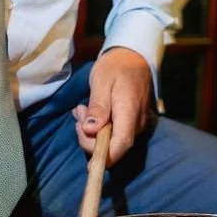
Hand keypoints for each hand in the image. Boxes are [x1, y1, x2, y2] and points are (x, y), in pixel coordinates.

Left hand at [72, 48, 153, 164]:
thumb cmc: (116, 67)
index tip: (86, 160)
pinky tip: (90, 110)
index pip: (121, 144)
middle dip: (90, 137)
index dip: (103, 156)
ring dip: (92, 130)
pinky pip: (114, 132)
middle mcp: (136, 123)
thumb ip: (98, 107)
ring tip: (82, 108)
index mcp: (130, 113)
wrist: (133, 56)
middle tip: (79, 113)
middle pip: (113, 146)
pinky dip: (99, 126)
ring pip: (111, 139)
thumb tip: (91, 130)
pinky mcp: (131, 122)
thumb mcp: (102, 82)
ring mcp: (135, 124)